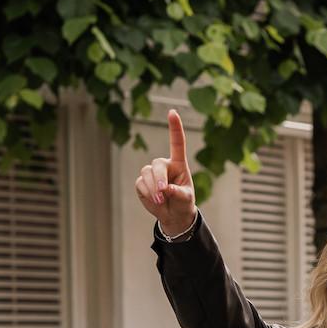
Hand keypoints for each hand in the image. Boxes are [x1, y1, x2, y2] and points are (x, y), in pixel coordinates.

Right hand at [135, 110, 196, 234]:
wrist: (174, 215)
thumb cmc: (183, 203)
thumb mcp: (186, 198)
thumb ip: (178, 192)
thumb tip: (164, 189)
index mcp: (179, 164)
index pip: (177, 143)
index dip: (174, 127)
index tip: (172, 112)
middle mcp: (164, 165)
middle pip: (157, 164)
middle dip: (158, 178)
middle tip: (162, 192)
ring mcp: (152, 172)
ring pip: (147, 173)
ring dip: (153, 188)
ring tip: (160, 200)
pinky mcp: (142, 182)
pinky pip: (140, 183)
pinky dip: (147, 193)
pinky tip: (154, 200)